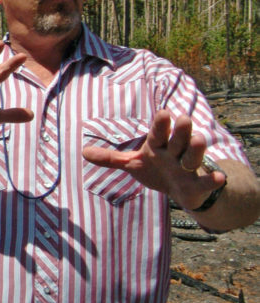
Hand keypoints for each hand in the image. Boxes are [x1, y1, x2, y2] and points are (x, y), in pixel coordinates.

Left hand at [82, 109, 225, 209]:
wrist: (182, 190)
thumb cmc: (157, 169)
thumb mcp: (133, 163)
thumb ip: (111, 158)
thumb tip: (83, 152)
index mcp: (159, 146)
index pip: (159, 133)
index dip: (161, 124)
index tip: (164, 112)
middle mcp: (175, 153)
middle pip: (179, 140)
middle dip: (181, 131)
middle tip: (183, 119)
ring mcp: (188, 168)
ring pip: (193, 156)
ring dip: (196, 149)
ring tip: (198, 139)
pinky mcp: (198, 186)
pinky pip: (207, 182)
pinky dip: (213, 180)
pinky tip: (219, 177)